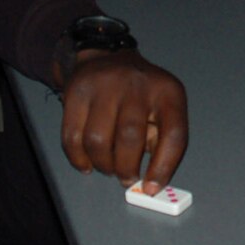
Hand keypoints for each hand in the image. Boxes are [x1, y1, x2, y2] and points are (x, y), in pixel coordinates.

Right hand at [61, 49, 188, 188]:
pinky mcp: (76, 91)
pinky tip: (86, 163)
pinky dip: (78, 158)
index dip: (163, 167)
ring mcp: (104, 85)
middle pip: (130, 139)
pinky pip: (72, 135)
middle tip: (126, 178)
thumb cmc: (140, 94)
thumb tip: (151, 184)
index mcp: (168, 92)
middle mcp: (137, 85)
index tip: (152, 188)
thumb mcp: (164, 108)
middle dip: (126, 169)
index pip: (173, 135)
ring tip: (107, 167)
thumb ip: (163, 142)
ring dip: (102, 165)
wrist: (106, 57)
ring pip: (97, 140)